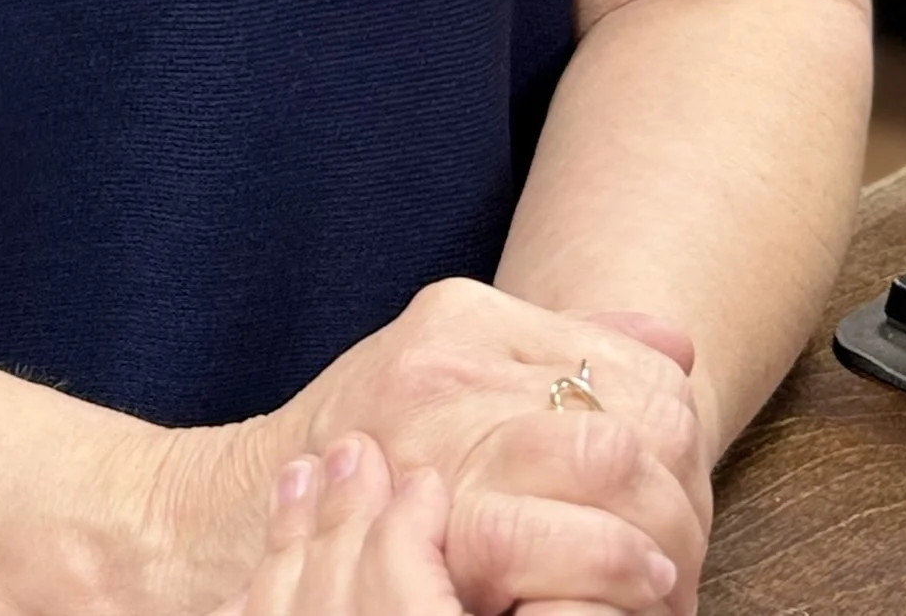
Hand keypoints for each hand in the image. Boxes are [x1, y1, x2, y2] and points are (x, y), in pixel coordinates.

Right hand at [153, 283, 699, 615]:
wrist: (221, 531)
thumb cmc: (345, 465)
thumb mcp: (437, 380)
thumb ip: (551, 354)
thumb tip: (678, 344)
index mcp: (459, 318)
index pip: (625, 355)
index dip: (676, 432)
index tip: (680, 488)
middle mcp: (450, 361)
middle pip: (630, 402)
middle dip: (679, 486)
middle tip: (684, 546)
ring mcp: (437, 434)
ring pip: (608, 458)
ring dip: (655, 531)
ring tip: (662, 579)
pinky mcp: (429, 516)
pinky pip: (541, 535)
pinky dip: (599, 570)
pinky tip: (616, 598)